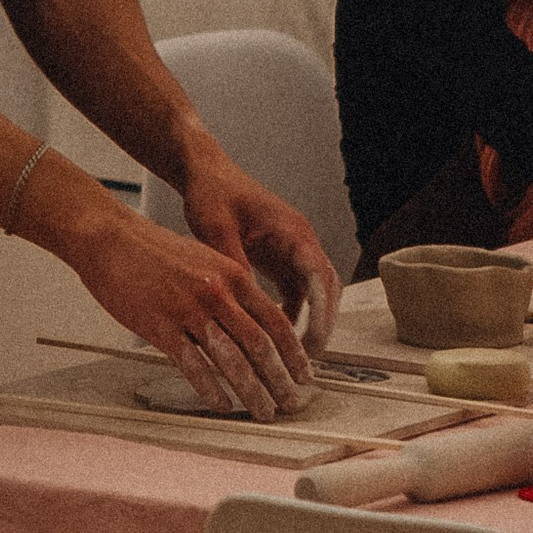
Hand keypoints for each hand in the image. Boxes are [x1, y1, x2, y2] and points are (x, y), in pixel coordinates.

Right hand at [74, 203, 318, 420]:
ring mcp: (189, 311)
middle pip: (260, 345)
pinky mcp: (161, 327)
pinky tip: (221, 404)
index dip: (294, 352)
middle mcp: (217, 292)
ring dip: (252, 392)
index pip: (275, 320)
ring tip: (263, 411)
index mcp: (232, 274)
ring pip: (232, 360)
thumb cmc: (154, 249)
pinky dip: (211, 390)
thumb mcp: (205, 260)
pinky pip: (194, 366)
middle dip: (281, 379)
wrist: (111, 239)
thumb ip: (230, 289)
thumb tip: (250, 323)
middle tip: (292, 402)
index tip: (304, 373)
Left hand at [175, 147, 342, 355]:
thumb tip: (243, 306)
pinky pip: (296, 293)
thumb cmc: (212, 193)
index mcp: (292, 231)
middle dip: (322, 324)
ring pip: (315, 293)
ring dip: (310, 322)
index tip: (313, 341)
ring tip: (292, 356)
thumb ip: (232, 265)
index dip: (321, 312)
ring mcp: (292, 251)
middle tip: (305, 360)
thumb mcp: (216, 229)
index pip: (319, 275)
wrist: (205, 172)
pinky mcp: (279, 259)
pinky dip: (292, 314)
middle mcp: (300, 241)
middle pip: (326, 288)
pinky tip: (273, 336)